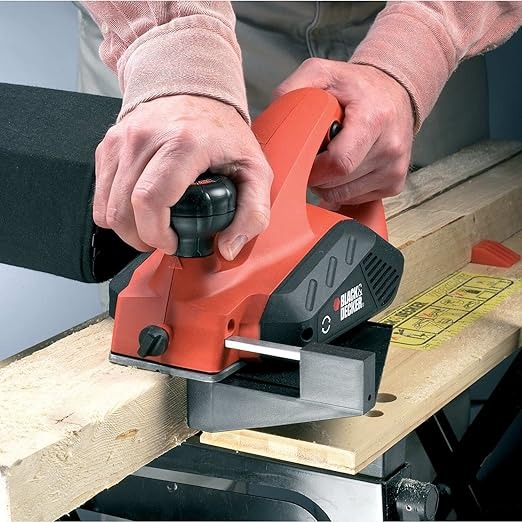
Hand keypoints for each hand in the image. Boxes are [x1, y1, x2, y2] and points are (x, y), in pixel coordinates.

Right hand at [93, 95, 271, 259]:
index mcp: (183, 144)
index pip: (150, 200)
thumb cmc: (224, 131)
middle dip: (139, 238)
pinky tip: (138, 208)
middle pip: (122, 208)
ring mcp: (123, 139)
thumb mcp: (255, 170)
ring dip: (125, 228)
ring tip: (149, 228)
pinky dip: (115, 209)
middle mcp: (145, 138)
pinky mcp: (109, 143)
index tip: (171, 242)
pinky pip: (100, 191)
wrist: (195, 89)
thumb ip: (254, 212)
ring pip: (105, 204)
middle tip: (161, 241)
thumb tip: (229, 248)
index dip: (156, 233)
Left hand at [274, 59, 413, 204]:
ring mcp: (395, 169)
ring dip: (328, 184)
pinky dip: (343, 189)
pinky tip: (344, 169)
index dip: (313, 169)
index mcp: (373, 119)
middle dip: (317, 176)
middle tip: (315, 156)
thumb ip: (293, 90)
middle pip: (338, 184)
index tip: (304, 158)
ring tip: (330, 160)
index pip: (339, 163)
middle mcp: (390, 147)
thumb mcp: (323, 73)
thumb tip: (272, 120)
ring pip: (344, 196)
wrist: (394, 93)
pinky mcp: (395, 184)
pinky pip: (356, 200)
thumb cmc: (356, 86)